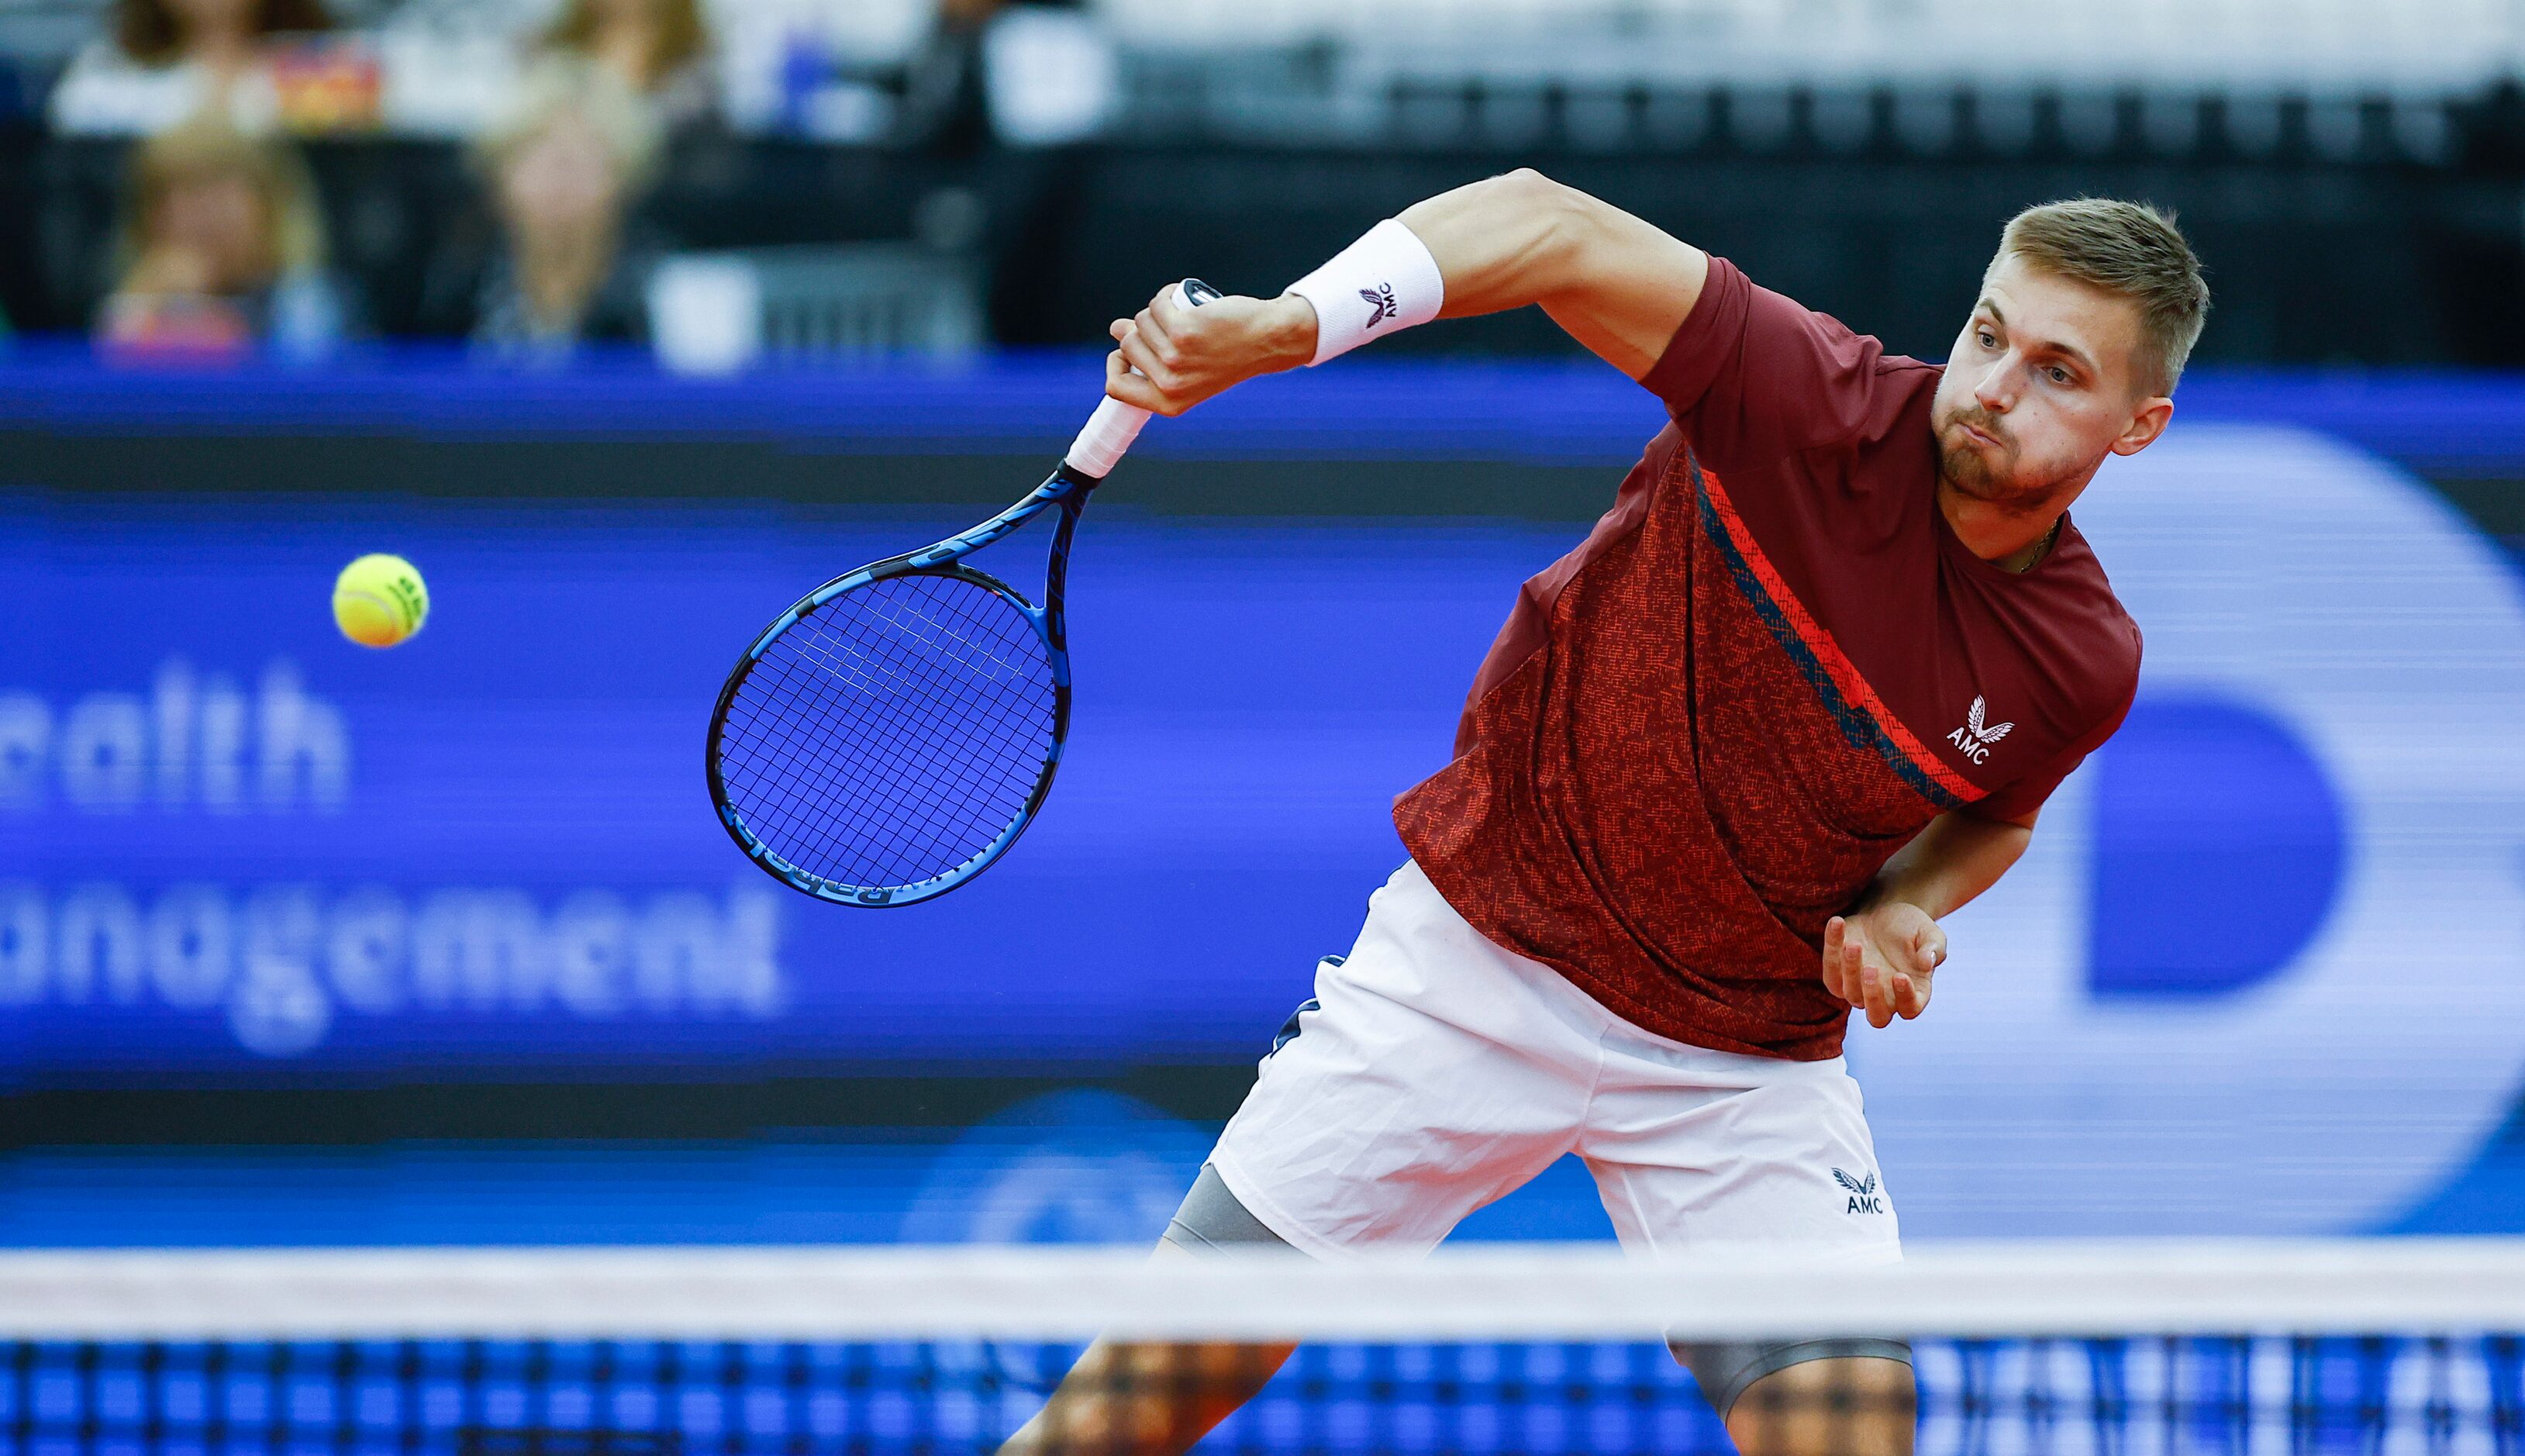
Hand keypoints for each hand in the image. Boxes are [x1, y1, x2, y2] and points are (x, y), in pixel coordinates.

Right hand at [1105, 288, 1317, 415]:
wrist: (1267, 341)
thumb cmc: (1229, 355)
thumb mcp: (1190, 371)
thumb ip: (1153, 356)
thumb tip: (1116, 329)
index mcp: (1167, 402)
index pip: (1116, 388)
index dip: (1116, 364)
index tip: (1125, 350)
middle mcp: (1169, 385)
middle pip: (1127, 345)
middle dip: (1141, 329)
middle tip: (1169, 326)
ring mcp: (1174, 358)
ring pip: (1141, 322)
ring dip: (1156, 310)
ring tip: (1182, 313)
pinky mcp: (1183, 331)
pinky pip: (1157, 305)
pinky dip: (1167, 295)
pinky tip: (1183, 298)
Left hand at [1822, 901, 1944, 1029]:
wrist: (1885, 914)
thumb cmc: (1911, 928)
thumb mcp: (1929, 933)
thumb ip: (1934, 948)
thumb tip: (1928, 962)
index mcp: (1914, 992)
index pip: (1910, 1008)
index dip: (1905, 997)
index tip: (1900, 975)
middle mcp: (1885, 997)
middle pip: (1877, 1017)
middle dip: (1872, 996)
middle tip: (1872, 969)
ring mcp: (1858, 988)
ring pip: (1849, 993)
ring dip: (1850, 969)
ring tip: (1854, 944)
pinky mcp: (1837, 973)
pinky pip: (1829, 969)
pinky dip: (1831, 947)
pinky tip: (1838, 924)